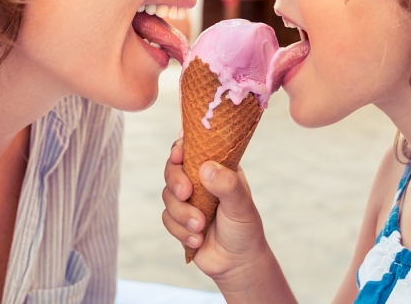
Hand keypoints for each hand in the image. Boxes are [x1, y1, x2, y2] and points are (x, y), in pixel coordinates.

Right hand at [161, 137, 269, 280]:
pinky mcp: (178, 219)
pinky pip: (166, 218)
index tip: (179, 154)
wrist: (237, 263)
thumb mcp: (241, 205)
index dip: (182, 147)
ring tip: (201, 227)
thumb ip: (227, 185)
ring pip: (168, 196)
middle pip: (173, 168)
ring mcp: (187, 200)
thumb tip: (206, 168)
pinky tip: (197, 239)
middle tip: (186, 194)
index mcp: (217, 168)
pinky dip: (181, 230)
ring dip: (182, 214)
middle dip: (176, 181)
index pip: (194, 148)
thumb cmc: (244, 229)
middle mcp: (199, 180)